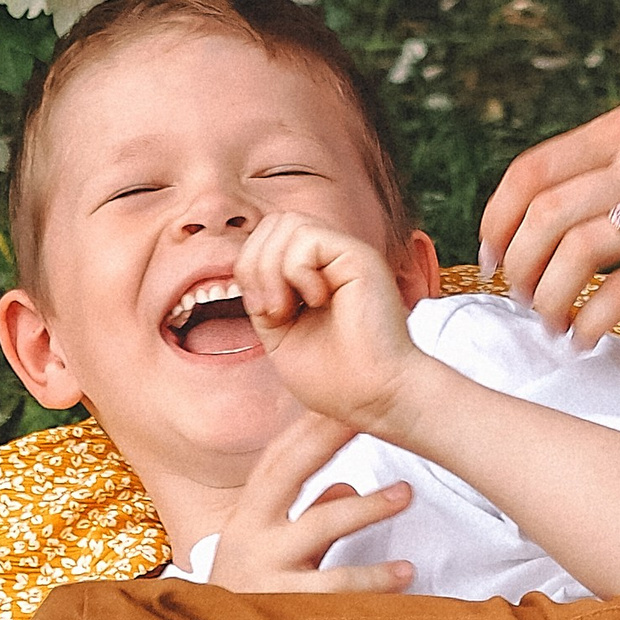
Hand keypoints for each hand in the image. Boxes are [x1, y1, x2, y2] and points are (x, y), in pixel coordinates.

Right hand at [206, 400, 414, 593]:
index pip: (278, 459)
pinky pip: (334, 590)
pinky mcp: (283, 610)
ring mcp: (264, 573)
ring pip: (319, 529)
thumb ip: (310, 514)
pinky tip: (405, 575)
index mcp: (248, 516)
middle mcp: (250, 537)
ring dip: (366, 508)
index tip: (346, 399)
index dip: (310, 426)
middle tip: (376, 420)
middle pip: (289, 476)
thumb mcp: (273, 547)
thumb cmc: (252, 591)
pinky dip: (373, 580)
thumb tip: (351, 485)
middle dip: (329, 442)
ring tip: (406, 495)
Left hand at [232, 214, 421, 429]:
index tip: (265, 315)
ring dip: (272, 269)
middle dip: (254, 265)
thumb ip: (264, 296)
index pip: (266, 238)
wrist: (375, 397)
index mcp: (315, 274)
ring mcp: (347, 254)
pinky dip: (296, 271)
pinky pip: (307, 238)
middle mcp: (333, 258)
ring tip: (289, 309)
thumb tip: (244, 269)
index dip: (250, 269)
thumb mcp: (280, 334)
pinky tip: (317, 300)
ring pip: (287, 222)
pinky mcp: (360, 256)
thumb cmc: (336, 378)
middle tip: (273, 311)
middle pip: (273, 222)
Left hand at [480, 103, 619, 343]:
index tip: (492, 255)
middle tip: (521, 295)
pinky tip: (588, 334)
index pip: (531, 172)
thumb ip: (609, 168)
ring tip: (552, 319)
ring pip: (575, 255)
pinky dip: (590, 322)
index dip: (497, 220)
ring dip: (547, 298)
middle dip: (517, 266)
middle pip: (544, 216)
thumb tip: (536, 217)